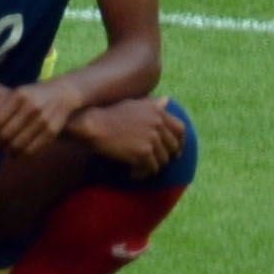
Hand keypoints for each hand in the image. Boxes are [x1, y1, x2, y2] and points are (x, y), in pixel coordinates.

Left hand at [0, 80, 74, 151]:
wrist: (62, 94)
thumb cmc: (29, 96)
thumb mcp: (10, 98)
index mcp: (18, 96)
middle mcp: (31, 107)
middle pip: (5, 135)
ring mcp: (43, 120)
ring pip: (18, 146)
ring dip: (7, 152)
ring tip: (4, 150)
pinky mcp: (52, 132)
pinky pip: (32, 151)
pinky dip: (21, 156)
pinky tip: (17, 153)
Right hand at [67, 96, 183, 171]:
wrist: (93, 124)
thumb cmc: (109, 113)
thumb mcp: (133, 103)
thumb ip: (152, 104)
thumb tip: (166, 100)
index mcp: (157, 111)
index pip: (180, 129)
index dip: (180, 142)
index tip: (175, 151)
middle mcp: (158, 124)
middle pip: (172, 147)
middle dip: (164, 157)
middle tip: (153, 163)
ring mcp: (151, 138)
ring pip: (162, 161)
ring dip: (151, 167)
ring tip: (139, 168)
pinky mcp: (142, 153)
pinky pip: (150, 169)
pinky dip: (142, 173)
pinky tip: (132, 173)